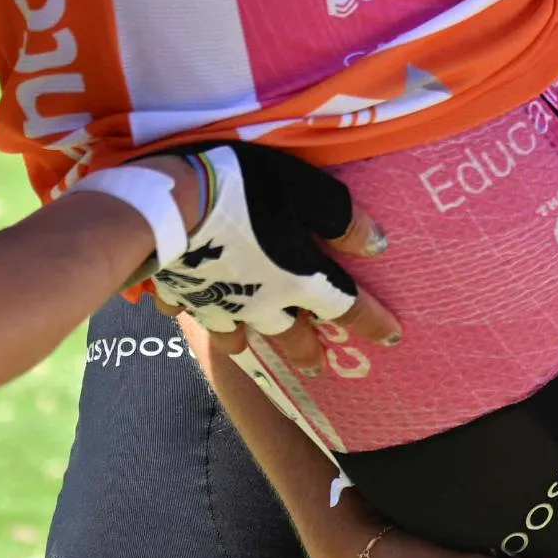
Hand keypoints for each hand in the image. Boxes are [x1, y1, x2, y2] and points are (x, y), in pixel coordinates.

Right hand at [137, 144, 398, 359]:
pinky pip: (189, 312)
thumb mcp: (308, 192)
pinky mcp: (179, 294)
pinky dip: (193, 313)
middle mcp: (260, 303)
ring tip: (247, 348)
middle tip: (317, 368)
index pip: (345, 307)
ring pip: (235, 335)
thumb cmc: (246, 190)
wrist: (166, 207)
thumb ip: (343, 221)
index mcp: (298, 281)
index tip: (392, 338)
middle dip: (307, 350)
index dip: (371, 322)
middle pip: (289, 335)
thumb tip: (377, 247)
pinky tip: (188, 310)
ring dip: (246, 342)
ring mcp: (217, 304)